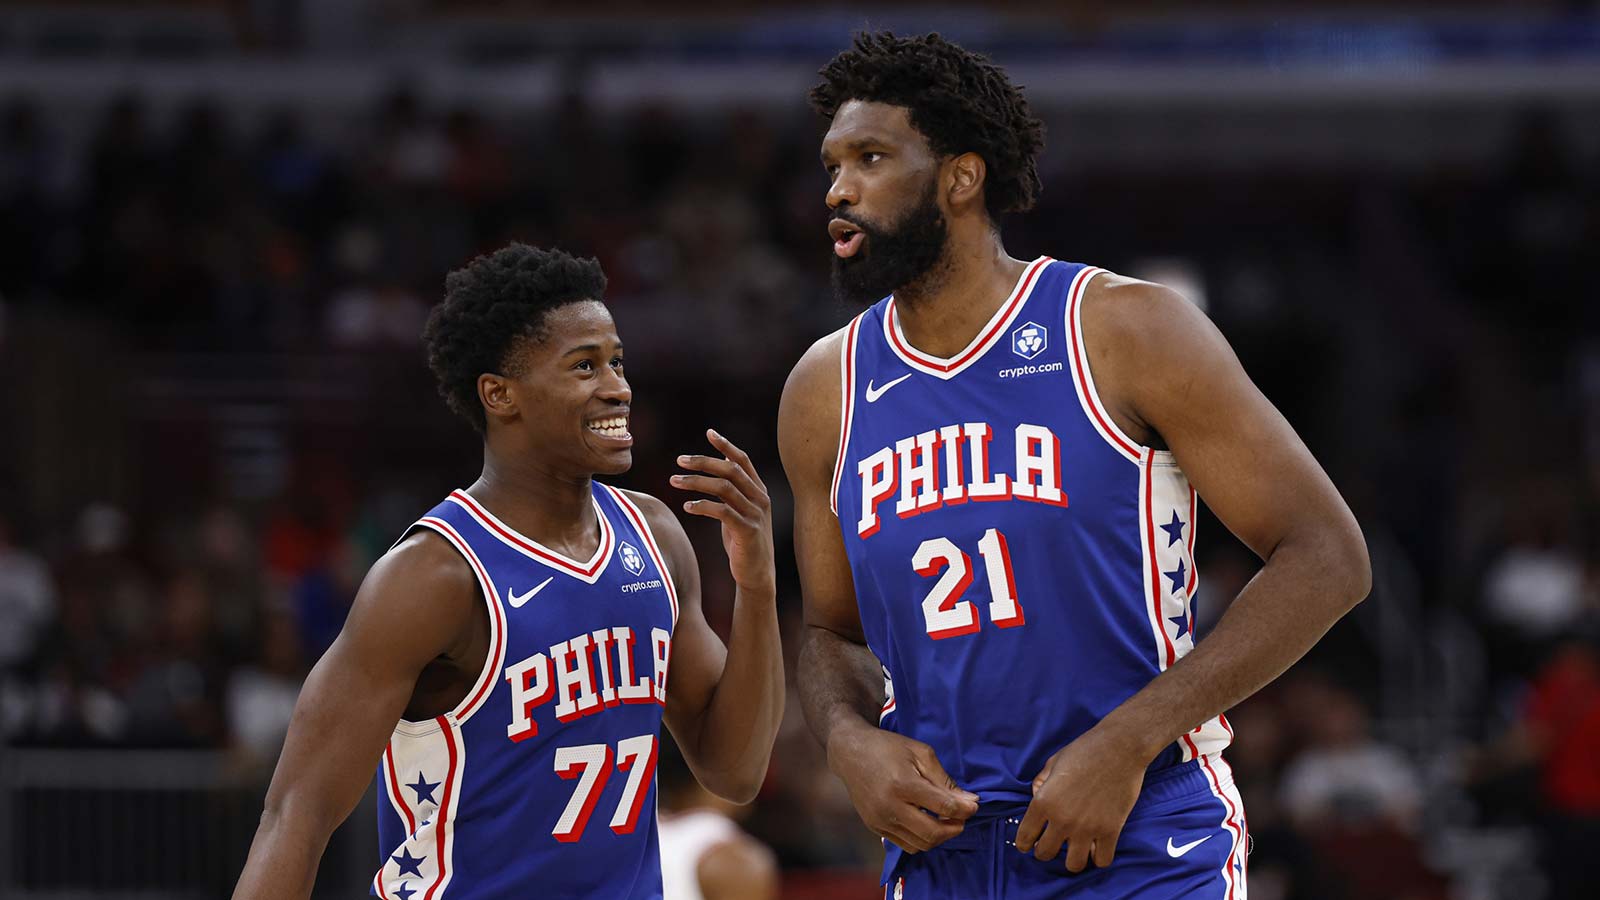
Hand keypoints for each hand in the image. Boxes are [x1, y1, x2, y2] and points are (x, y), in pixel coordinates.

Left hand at [672, 429, 774, 591]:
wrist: (757, 573)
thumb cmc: (744, 540)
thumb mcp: (741, 510)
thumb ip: (735, 487)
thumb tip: (723, 460)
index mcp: (759, 490)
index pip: (743, 460)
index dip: (726, 445)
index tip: (709, 432)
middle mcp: (760, 498)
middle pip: (730, 470)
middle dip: (703, 462)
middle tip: (679, 461)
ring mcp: (755, 514)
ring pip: (724, 488)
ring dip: (695, 482)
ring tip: (673, 481)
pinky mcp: (747, 531)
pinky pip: (722, 512)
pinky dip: (702, 506)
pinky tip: (687, 507)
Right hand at [826, 719, 979, 853]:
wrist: (850, 752)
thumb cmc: (888, 747)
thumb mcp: (921, 753)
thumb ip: (945, 780)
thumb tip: (970, 802)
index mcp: (903, 784)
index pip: (944, 807)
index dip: (965, 809)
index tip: (973, 805)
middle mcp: (890, 807)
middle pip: (933, 833)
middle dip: (955, 828)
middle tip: (962, 817)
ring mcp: (880, 820)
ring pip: (920, 844)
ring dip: (940, 836)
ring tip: (946, 820)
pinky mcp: (874, 827)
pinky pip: (906, 844)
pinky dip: (922, 838)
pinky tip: (926, 822)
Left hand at [1014, 728, 1145, 871]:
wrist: (1120, 747)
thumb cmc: (1084, 751)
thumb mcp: (1052, 763)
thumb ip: (1040, 783)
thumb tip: (1036, 797)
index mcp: (1044, 801)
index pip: (1025, 837)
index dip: (1024, 843)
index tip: (1028, 844)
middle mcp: (1062, 819)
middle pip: (1045, 854)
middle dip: (1045, 851)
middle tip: (1051, 844)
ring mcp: (1087, 828)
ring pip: (1073, 865)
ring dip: (1071, 859)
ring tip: (1074, 849)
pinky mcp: (1111, 831)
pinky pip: (1102, 861)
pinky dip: (1097, 857)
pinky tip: (1095, 847)